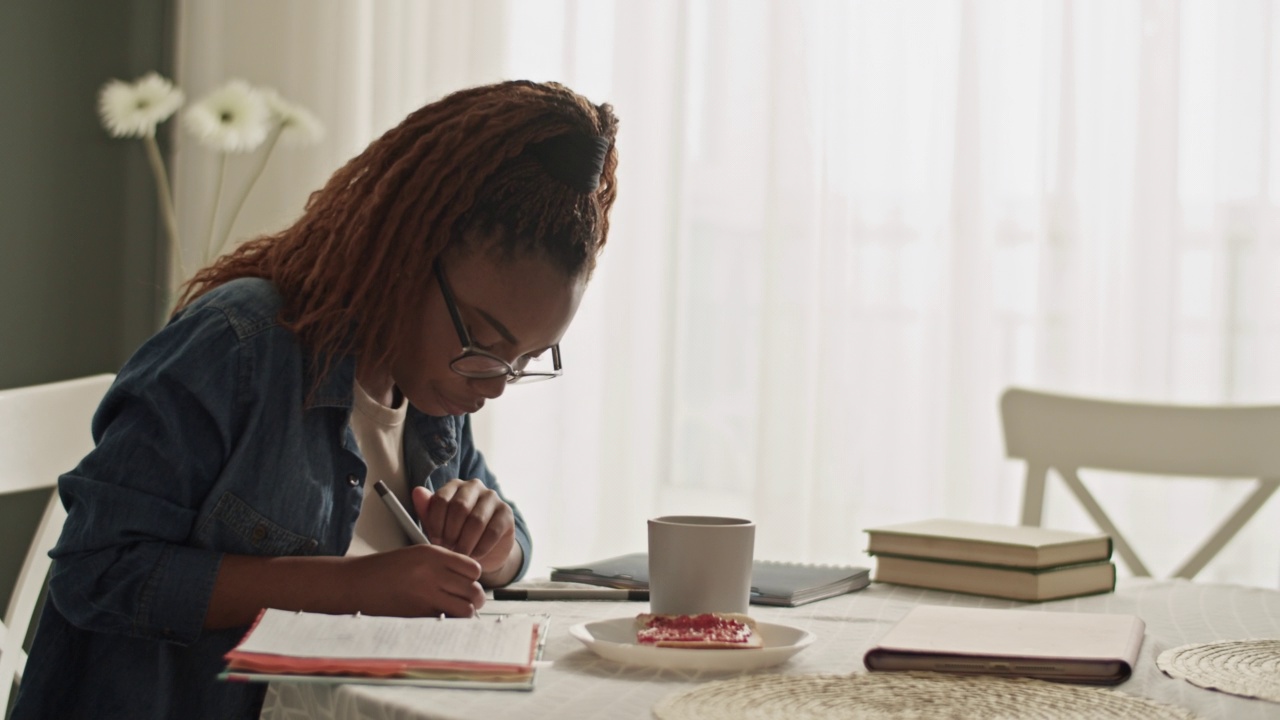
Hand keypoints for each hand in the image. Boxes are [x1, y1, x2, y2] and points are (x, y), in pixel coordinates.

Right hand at [342, 544, 485, 617]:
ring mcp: (426, 595)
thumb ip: (443, 564)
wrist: (355, 583)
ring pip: (466, 610)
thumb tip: (469, 580)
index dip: (473, 578)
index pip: (474, 569)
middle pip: (474, 590)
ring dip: (464, 613)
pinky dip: (449, 623)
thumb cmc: (383, 570)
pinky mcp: (417, 615)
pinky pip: (447, 622)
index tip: (467, 583)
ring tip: (456, 612)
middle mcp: (433, 573)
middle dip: (474, 599)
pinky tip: (441, 618)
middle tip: (468, 601)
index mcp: (433, 554)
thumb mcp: (416, 555)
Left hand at [413, 479, 516, 576]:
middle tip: (447, 550)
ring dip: (466, 542)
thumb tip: (417, 491)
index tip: (435, 541)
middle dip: (451, 533)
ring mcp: (492, 498)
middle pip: (459, 507)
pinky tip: (474, 557)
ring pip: (476, 520)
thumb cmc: (456, 534)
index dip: (435, 523)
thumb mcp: (439, 525)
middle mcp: (474, 486)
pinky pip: (492, 531)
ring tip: (460, 556)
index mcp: (455, 485)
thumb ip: (427, 510)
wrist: (484, 549)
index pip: (441, 499)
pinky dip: (481, 548)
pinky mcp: (506, 513)